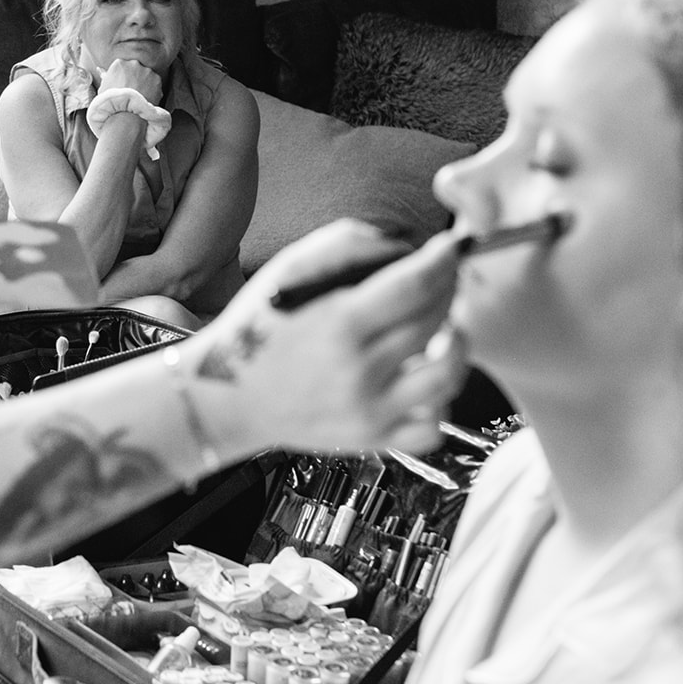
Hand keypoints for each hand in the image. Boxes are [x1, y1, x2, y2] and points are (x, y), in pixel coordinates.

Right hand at [97, 57, 163, 106]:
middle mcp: (133, 63)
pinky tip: (146, 99)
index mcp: (119, 63)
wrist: (125, 116)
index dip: (124, 77)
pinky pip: (155, 84)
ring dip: (144, 83)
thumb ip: (106, 77)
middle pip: (135, 69)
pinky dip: (153, 90)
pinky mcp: (156, 79)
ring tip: (139, 97)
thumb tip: (102, 71)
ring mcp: (146, 71)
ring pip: (146, 75)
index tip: (124, 85)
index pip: (123, 66)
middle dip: (135, 78)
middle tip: (132, 91)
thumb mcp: (103, 88)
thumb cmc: (111, 104)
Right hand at [183, 222, 466, 458]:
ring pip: (449, 374)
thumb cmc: (256, 330)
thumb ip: (346, 244)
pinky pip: (434, 426)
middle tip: (442, 277)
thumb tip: (404, 244)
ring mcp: (370, 410)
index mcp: (339, 323)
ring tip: (442, 328)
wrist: (226, 396)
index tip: (448, 246)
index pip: (417, 284)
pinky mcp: (373, 438)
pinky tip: (422, 377)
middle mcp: (360, 370)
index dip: (443, 259)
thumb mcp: (289, 270)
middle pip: (436, 320)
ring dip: (456, 344)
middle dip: (448, 289)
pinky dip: (440, 400)